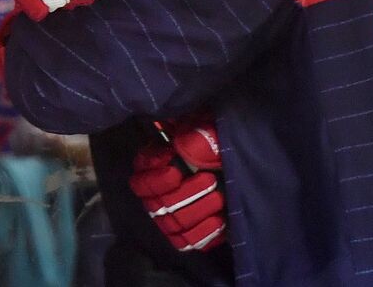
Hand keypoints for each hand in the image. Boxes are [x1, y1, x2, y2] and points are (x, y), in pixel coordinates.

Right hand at [129, 114, 225, 251]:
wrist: (231, 161)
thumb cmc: (212, 141)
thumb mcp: (206, 131)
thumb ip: (195, 136)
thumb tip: (185, 145)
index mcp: (152, 169)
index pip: (141, 182)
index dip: (157, 179)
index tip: (176, 170)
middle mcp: (156, 196)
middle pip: (161, 205)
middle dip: (187, 193)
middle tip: (210, 179)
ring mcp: (170, 218)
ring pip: (176, 224)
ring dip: (199, 210)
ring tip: (219, 196)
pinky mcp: (187, 235)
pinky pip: (188, 241)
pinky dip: (204, 233)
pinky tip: (218, 219)